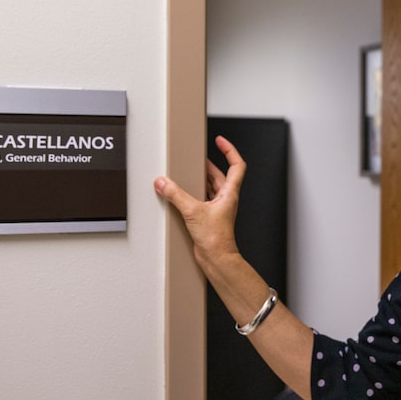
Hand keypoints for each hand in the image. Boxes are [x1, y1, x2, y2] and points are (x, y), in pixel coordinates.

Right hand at [154, 135, 244, 265]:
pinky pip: (199, 199)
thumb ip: (176, 195)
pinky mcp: (207, 217)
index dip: (230, 150)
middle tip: (196, 155)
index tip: (220, 141)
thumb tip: (164, 183)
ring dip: (198, 179)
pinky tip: (179, 194)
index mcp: (230, 192)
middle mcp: (225, 198)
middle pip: (219, 174)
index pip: (237, 165)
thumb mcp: (193, 211)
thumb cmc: (217, 239)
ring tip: (185, 172)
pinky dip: (190, 194)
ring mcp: (217, 208)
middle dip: (207, 164)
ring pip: (208, 187)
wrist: (216, 258)